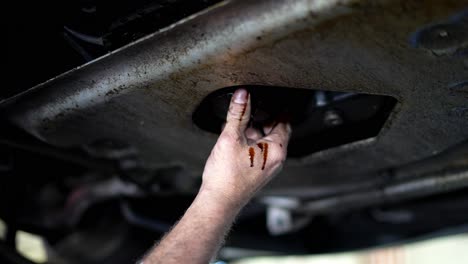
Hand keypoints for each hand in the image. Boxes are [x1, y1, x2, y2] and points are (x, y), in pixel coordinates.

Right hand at [200, 88, 290, 207]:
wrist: (219, 202)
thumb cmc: (227, 178)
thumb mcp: (230, 138)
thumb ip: (237, 114)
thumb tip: (242, 95)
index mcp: (276, 150)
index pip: (284, 122)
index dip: (279, 108)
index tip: (275, 98)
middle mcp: (276, 159)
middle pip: (275, 130)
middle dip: (262, 118)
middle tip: (252, 106)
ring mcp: (267, 167)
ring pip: (265, 141)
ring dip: (254, 130)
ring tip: (239, 122)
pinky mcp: (258, 172)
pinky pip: (259, 151)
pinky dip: (250, 141)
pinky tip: (234, 138)